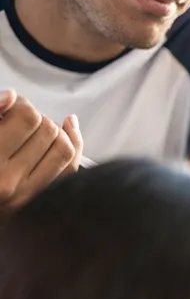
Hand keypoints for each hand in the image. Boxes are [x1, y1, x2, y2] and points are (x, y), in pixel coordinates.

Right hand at [0, 90, 82, 211]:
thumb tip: (11, 97)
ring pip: (63, 148)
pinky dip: (73, 145)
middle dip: (37, 117)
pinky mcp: (39, 201)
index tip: (12, 106)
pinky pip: (70, 169)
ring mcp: (27, 194)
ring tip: (36, 129)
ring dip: (55, 131)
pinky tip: (67, 130)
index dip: (22, 104)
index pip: (26, 117)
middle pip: (47, 130)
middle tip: (20, 119)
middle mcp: (7, 181)